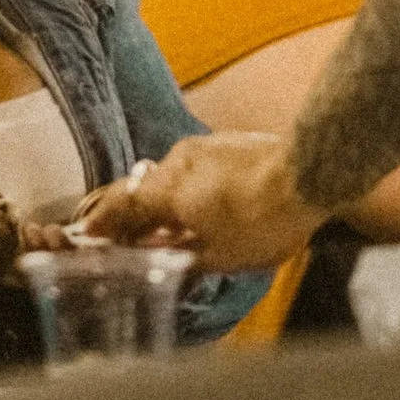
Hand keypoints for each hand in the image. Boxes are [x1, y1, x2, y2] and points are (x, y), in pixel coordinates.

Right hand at [77, 133, 324, 271]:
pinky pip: (192, 167)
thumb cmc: (265, 221)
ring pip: (168, 177)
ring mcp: (202, 147)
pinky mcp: (224, 142)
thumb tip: (153, 257)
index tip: (89, 235)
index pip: (120, 205)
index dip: (102, 223)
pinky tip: (200, 206)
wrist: (310, 174)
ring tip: (168, 228)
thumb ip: (179, 257)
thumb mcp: (221, 256)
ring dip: (162, 202)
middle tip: (126, 236)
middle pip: (142, 189)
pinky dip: (185, 188)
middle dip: (131, 215)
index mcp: (169, 191)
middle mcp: (176, 162)